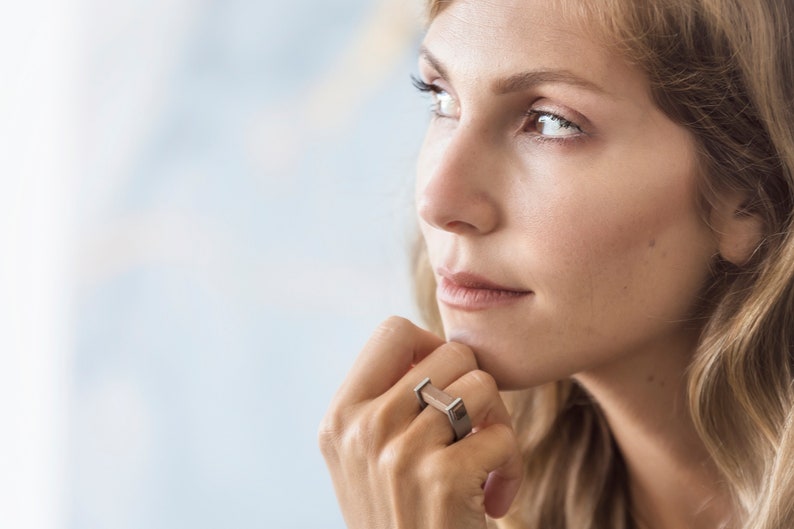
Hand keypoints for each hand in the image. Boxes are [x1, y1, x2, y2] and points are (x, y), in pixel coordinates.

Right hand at [319, 316, 522, 528]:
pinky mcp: (441, 479)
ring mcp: (398, 452)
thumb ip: (384, 402)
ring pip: (482, 386)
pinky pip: (501, 436)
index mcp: (340, 416)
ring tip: (485, 464)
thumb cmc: (402, 519)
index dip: (432, 346)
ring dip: (498, 426)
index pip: (393, 330)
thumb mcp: (366, 459)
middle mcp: (362, 427)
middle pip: (451, 352)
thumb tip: (433, 344)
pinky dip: (512, 467)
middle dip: (477, 388)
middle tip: (474, 430)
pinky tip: (494, 499)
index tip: (444, 387)